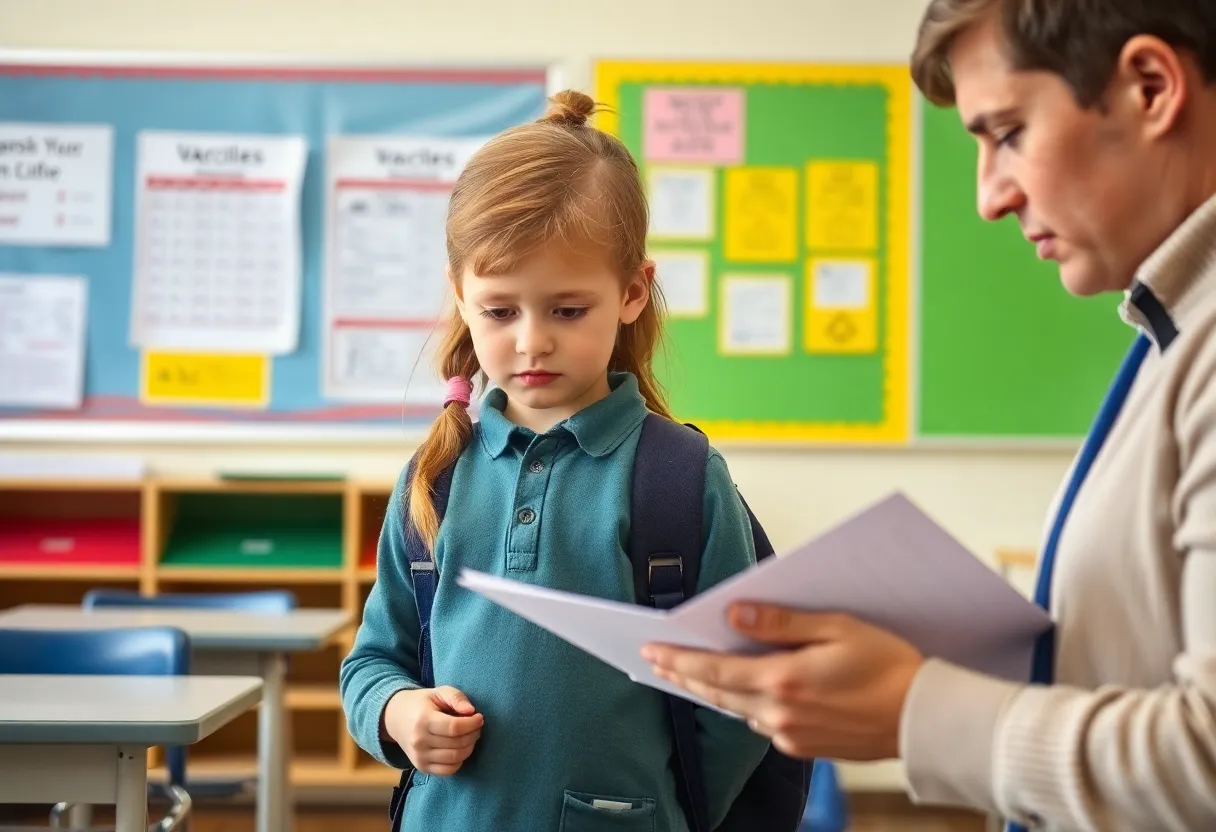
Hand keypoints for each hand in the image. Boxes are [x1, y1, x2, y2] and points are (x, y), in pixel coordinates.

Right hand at [383, 686, 483, 774]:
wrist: (395, 718)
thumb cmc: (421, 703)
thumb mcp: (438, 692)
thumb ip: (456, 697)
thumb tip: (471, 711)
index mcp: (423, 720)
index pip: (454, 727)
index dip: (472, 724)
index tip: (479, 717)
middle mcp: (419, 741)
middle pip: (457, 743)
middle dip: (474, 734)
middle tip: (477, 726)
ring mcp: (419, 757)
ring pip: (455, 758)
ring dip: (469, 747)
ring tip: (471, 736)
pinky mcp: (422, 767)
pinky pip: (448, 770)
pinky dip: (460, 761)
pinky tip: (460, 749)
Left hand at [642, 605, 923, 760]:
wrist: (923, 717)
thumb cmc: (887, 665)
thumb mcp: (835, 627)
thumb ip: (780, 621)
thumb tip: (734, 614)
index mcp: (782, 679)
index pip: (713, 668)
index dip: (678, 659)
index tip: (651, 650)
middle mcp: (778, 713)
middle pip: (716, 692)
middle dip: (684, 675)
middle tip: (657, 661)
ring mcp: (790, 734)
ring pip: (736, 709)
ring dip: (712, 690)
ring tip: (690, 673)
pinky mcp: (803, 747)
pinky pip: (761, 724)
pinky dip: (745, 705)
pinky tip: (741, 692)